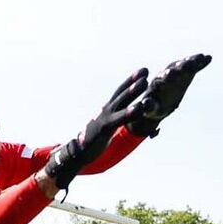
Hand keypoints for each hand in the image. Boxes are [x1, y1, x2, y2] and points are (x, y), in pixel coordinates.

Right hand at [44, 68, 148, 188]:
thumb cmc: (93, 141)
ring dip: (132, 91)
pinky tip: (139, 108)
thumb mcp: (107, 128)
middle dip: (133, 81)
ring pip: (120, 102)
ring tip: (144, 82)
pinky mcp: (103, 129)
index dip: (130, 81)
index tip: (143, 71)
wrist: (77, 153)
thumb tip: (122, 116)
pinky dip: (128, 113)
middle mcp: (106, 111)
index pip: (120, 93)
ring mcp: (104, 118)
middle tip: (146, 70)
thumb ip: (114, 120)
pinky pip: (118, 119)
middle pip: (121, 93)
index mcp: (108, 111)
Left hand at [128, 53, 211, 137]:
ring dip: (192, 61)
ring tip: (201, 57)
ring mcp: (177, 73)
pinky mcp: (185, 74)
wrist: (159, 103)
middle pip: (175, 68)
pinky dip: (200, 63)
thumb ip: (149, 106)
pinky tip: (209, 57)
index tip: (170, 73)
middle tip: (189, 63)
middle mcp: (166, 75)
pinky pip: (194, 68)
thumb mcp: (150, 109)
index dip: (166, 76)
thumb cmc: (152, 108)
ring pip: (184, 66)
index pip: (162, 78)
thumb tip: (146, 104)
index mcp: (157, 83)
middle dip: (181, 67)